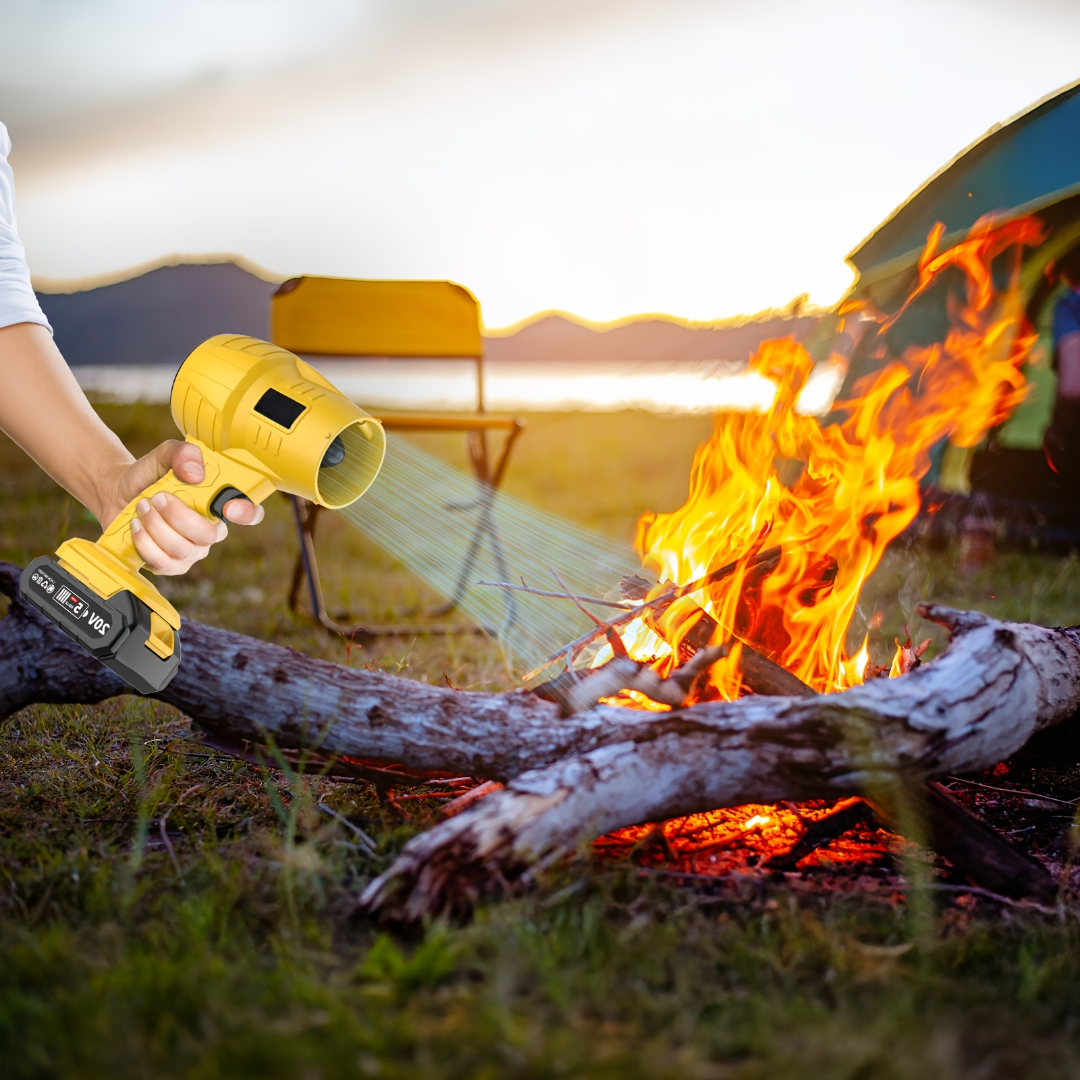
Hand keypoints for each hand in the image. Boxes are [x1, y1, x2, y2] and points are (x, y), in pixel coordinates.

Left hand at [104, 440, 264, 575]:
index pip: (250, 513)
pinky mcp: (172, 565)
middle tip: (157, 498)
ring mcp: (193, 551)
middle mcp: (211, 530)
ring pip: (182, 549)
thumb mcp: (163, 456)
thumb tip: (196, 473)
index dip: (247, 512)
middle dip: (178, 517)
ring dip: (156, 526)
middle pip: (208, 535)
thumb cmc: (147, 476)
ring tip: (142, 507)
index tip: (229, 507)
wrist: (118, 494)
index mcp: (219, 504)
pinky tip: (137, 526)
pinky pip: (164, 563)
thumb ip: (181, 453)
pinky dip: (145, 543)